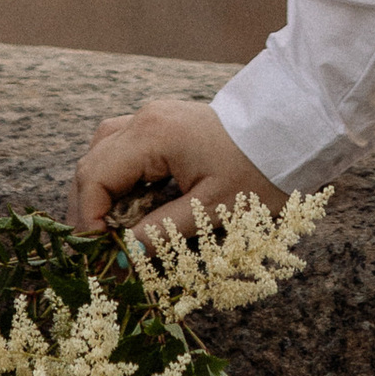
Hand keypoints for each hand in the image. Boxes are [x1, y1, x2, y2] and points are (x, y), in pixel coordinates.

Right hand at [71, 96, 282, 240]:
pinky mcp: (162, 125)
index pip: (95, 177)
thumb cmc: (255, 170)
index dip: (88, 218)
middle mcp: (144, 118)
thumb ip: (161, 232)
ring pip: (102, 152)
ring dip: (100, 193)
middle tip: (98, 251)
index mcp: (152, 135)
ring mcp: (151, 117)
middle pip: (92, 163)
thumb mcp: (210, 210)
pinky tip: (130, 207)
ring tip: (110, 233)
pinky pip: (122, 149)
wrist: (287, 132)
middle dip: (88, 210)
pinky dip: (118, 179)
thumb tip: (122, 258)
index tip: (97, 255)